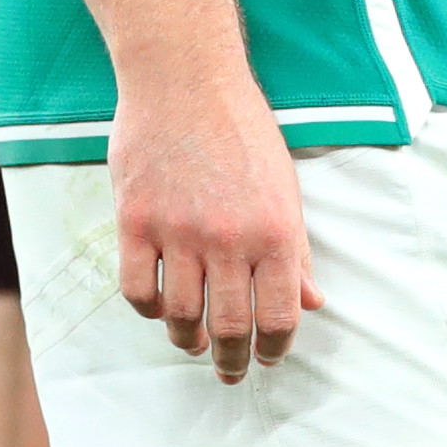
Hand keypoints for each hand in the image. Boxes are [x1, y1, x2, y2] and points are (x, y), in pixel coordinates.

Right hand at [106, 57, 317, 381]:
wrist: (185, 77)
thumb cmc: (241, 128)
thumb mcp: (285, 187)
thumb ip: (297, 251)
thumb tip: (311, 303)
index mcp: (276, 230)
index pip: (279, 317)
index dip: (274, 349)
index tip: (266, 358)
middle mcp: (230, 237)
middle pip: (230, 327)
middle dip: (232, 360)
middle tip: (230, 370)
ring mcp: (179, 231)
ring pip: (181, 317)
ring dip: (188, 340)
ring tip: (193, 342)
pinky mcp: (135, 220)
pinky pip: (138, 289)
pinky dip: (150, 309)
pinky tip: (160, 307)